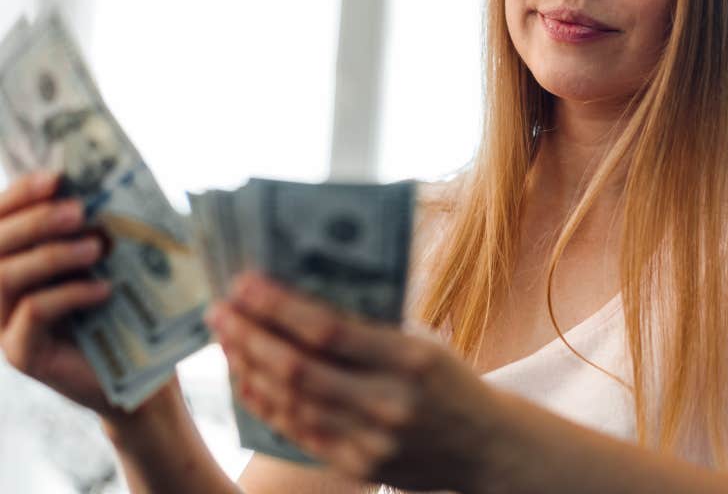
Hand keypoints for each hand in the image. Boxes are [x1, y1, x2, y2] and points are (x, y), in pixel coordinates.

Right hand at [0, 171, 114, 414]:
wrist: (140, 364)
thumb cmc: (124, 300)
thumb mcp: (109, 255)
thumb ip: (94, 224)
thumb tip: (101, 185)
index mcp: (15, 257)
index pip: (0, 219)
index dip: (20, 194)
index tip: (57, 178)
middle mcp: (0, 289)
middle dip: (35, 221)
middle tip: (79, 211)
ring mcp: (4, 323)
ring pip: (5, 277)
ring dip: (51, 255)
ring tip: (97, 247)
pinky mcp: (21, 353)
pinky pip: (32, 313)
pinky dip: (68, 294)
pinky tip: (103, 289)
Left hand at [207, 272, 501, 491]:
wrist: (484, 444)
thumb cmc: (448, 378)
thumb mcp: (421, 340)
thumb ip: (369, 325)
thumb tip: (304, 296)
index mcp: (408, 357)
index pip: (328, 329)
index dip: (280, 306)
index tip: (246, 283)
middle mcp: (387, 401)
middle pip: (299, 368)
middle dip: (250, 336)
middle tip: (220, 310)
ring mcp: (371, 440)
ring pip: (292, 403)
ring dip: (250, 368)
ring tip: (227, 339)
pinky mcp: (358, 466)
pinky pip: (299, 433)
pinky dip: (267, 406)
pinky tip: (247, 380)